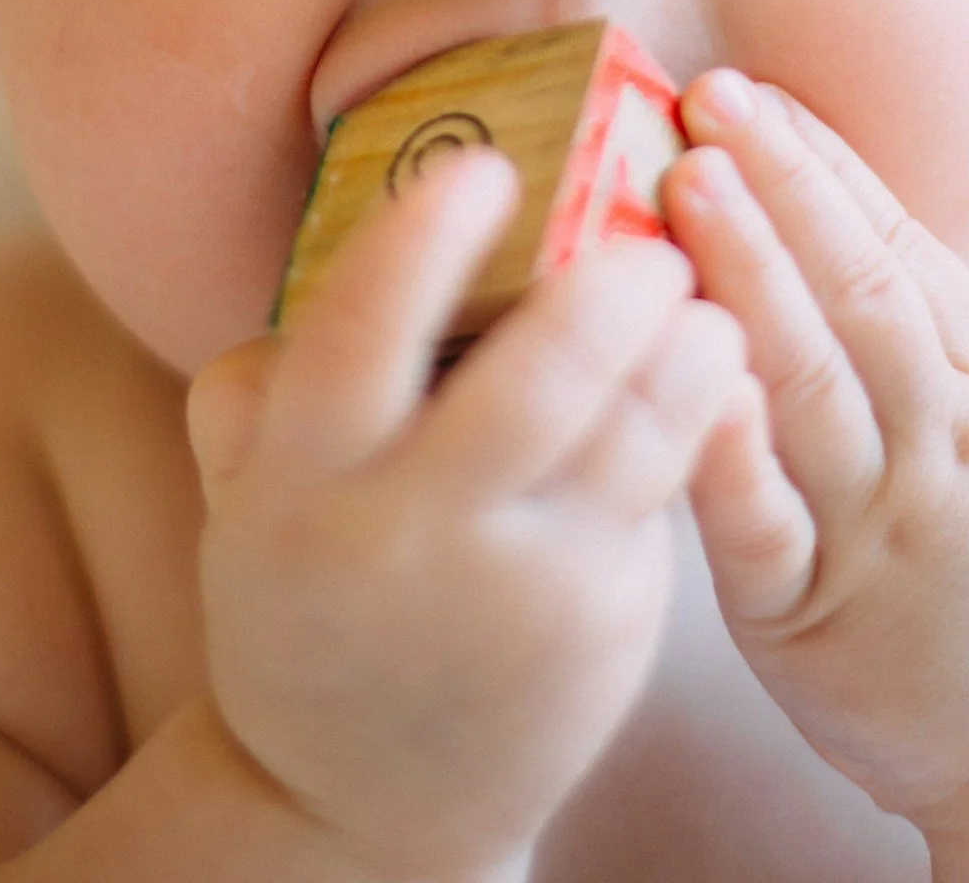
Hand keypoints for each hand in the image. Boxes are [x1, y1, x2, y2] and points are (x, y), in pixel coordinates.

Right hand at [186, 147, 745, 881]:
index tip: (483, 168)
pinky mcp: (602, 621)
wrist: (360, 801)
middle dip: (608, 292)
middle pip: (535, 385)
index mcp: (304, 482)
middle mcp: (411, 534)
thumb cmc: (311, 600)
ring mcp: (519, 587)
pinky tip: (718, 366)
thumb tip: (314, 263)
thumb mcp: (250, 505)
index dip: (423, 242)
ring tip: (702, 297)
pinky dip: (702, 415)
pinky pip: (664, 491)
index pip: (359, 335)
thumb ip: (261, 393)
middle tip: (647, 235)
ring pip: (631, 437)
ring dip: (686, 349)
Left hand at [667, 72, 968, 834]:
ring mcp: (877, 525)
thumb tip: (808, 204)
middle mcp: (934, 437)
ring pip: (815, 383)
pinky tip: (690, 386)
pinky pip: (768, 528)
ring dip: (753, 275)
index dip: (823, 162)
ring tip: (688, 184)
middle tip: (709, 96)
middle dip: (784, 186)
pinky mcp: (813, 614)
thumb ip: (905, 328)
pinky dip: (732, 456)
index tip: (754, 85)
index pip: (899, 248)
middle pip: (861, 292)